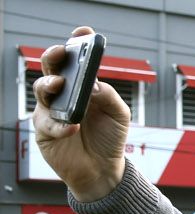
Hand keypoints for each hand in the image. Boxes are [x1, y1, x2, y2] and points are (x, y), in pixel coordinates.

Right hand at [32, 26, 130, 201]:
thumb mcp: (120, 116)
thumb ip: (111, 97)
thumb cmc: (110, 138)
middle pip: (52, 68)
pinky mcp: (44, 130)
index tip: (83, 32)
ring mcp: (52, 110)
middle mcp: (64, 94)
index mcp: (83, 86)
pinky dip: (61, 125)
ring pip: (42, 89)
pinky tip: (73, 127)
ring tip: (60, 84)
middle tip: (63, 52)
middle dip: (55, 56)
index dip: (77, 44)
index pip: (77, 60)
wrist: (102, 169)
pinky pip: (48, 123)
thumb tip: (95, 84)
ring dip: (49, 84)